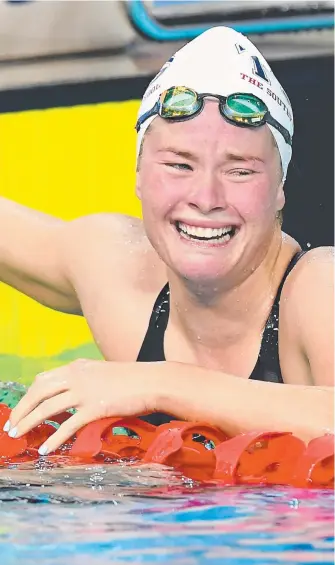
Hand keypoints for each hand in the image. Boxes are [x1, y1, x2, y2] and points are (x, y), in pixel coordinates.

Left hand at [3, 359, 158, 454]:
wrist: (152, 381)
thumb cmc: (132, 379)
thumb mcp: (103, 372)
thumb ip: (86, 378)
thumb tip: (73, 391)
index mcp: (78, 367)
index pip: (44, 379)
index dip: (29, 394)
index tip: (22, 407)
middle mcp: (77, 376)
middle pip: (39, 391)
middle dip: (22, 409)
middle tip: (11, 425)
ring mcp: (85, 391)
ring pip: (47, 408)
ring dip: (29, 422)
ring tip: (17, 435)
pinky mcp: (95, 407)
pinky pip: (68, 425)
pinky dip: (54, 438)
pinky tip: (45, 449)